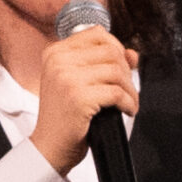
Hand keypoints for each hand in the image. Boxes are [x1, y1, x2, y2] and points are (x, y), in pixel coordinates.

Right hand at [30, 28, 138, 177]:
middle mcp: (58, 61)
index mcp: (54, 53)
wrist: (49, 147)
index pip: (96, 34)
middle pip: (110, 52)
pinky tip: (127, 110)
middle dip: (126, 72)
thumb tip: (132, 54)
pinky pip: (117, 92)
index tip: (122, 66)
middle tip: (126, 90)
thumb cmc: (63, 117)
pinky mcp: (79, 97)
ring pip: (117, 71)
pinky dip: (129, 102)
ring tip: (129, 102)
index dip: (116, 48)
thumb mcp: (77, 83)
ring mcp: (67, 78)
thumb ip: (102, 63)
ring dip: (130, 89)